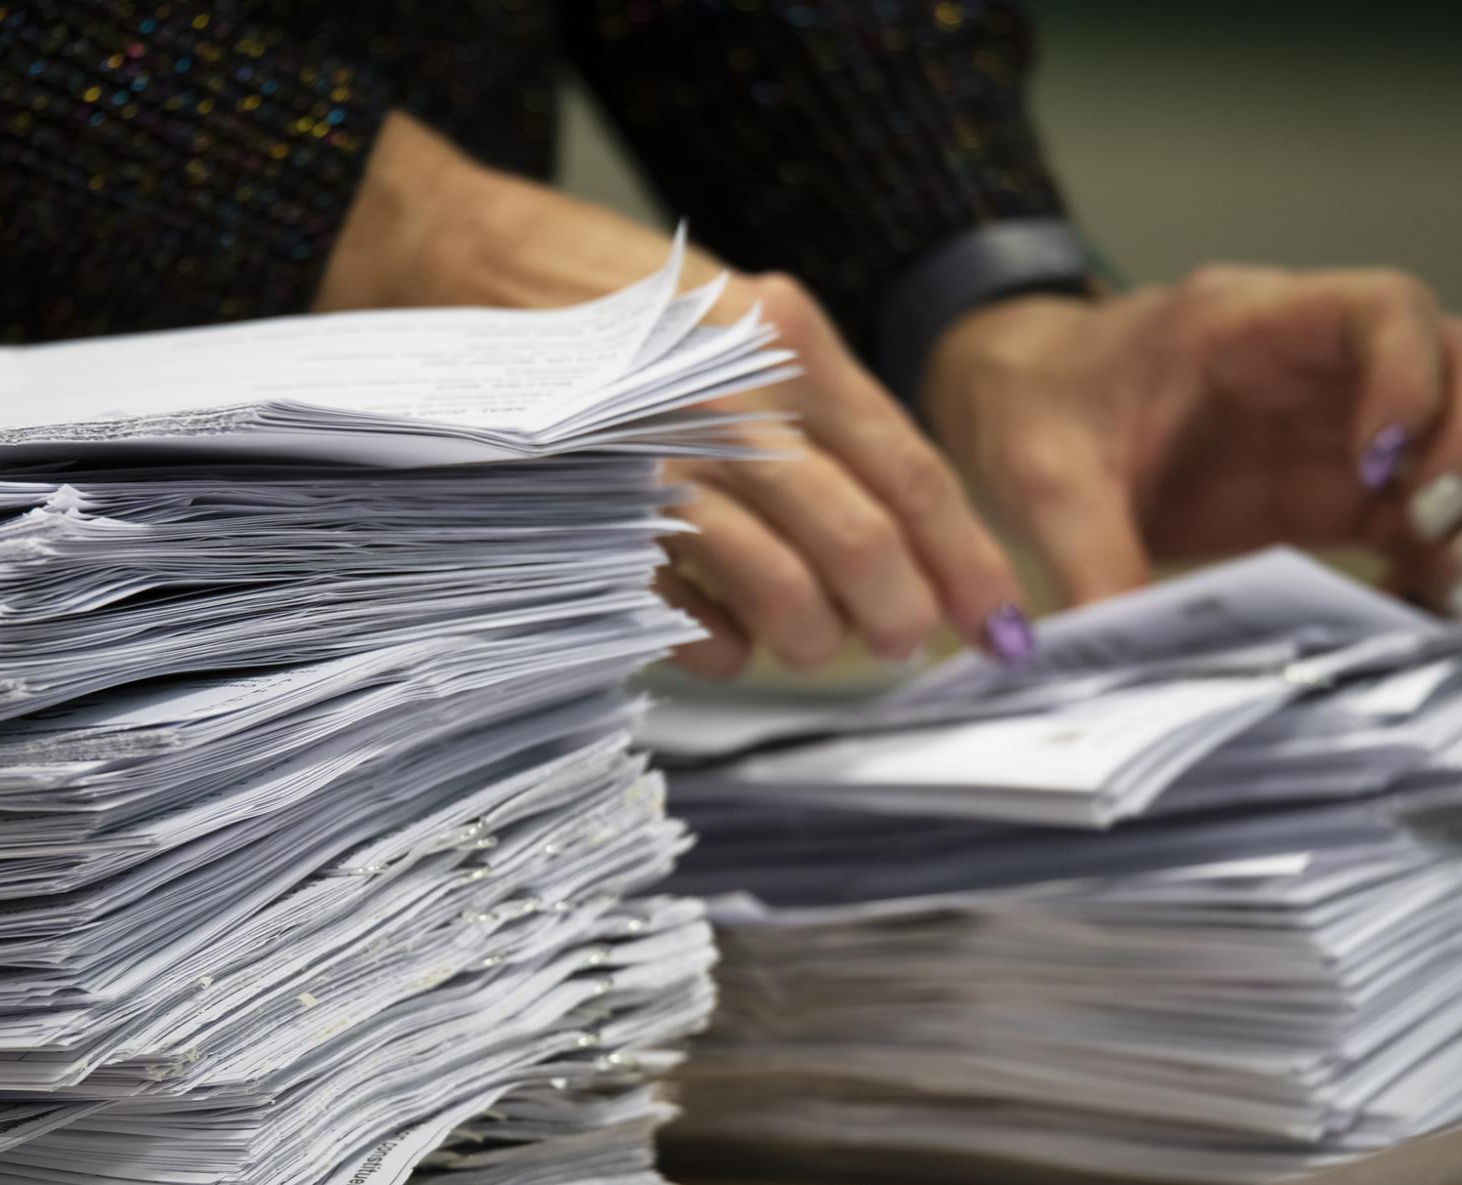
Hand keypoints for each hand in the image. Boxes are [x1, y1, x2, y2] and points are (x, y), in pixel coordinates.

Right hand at [319, 113, 1031, 676]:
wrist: (462, 262)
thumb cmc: (612, 304)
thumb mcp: (735, 320)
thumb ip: (810, 409)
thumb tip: (894, 531)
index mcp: (784, 342)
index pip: (907, 470)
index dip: (965, 557)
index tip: (999, 620)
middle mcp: (730, 397)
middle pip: (858, 536)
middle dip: (897, 611)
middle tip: (904, 641)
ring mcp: (656, 456)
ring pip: (779, 583)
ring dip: (814, 638)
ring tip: (814, 645)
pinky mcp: (591, 508)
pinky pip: (688, 610)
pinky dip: (725, 645)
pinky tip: (732, 641)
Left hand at [922, 266, 1461, 607]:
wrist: (1012, 401)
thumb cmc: (1032, 406)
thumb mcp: (1043, 480)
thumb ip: (1086, 557)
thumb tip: (1112, 646)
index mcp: (1244, 325)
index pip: (1382, 309)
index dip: (1411, 379)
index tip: (1381, 462)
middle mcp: (1308, 362)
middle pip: (1459, 359)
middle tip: (1438, 527)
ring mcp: (1325, 423)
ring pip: (1457, 426)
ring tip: (1439, 569)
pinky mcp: (1321, 485)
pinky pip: (1412, 503)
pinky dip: (1434, 546)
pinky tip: (1411, 595)